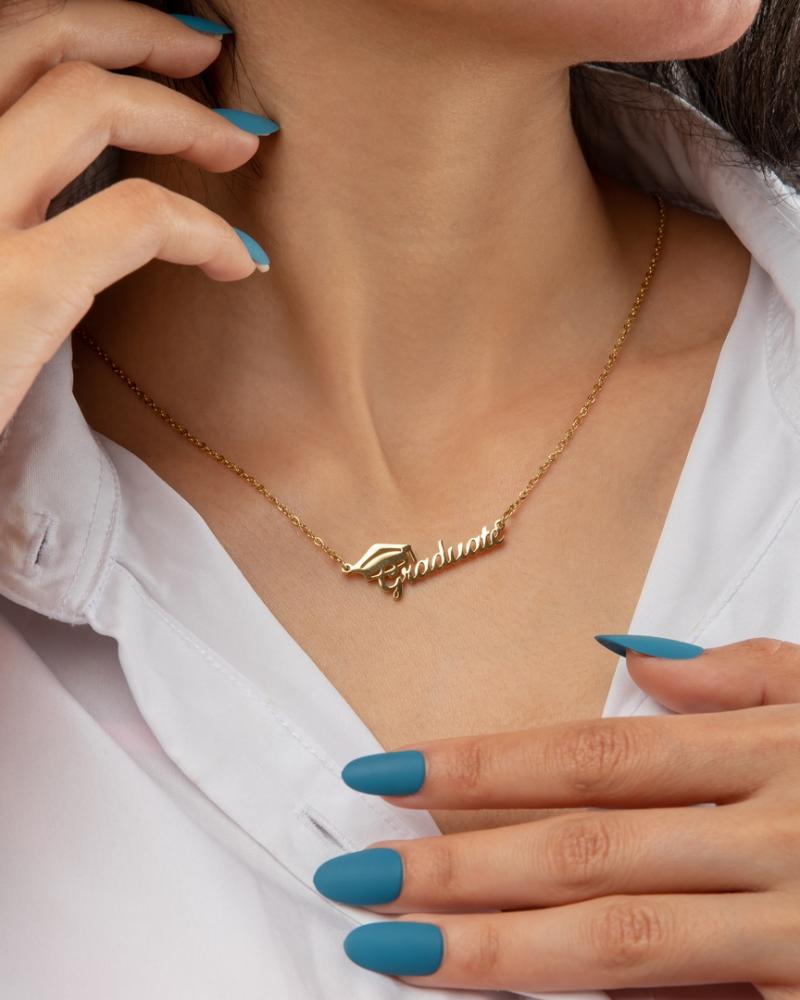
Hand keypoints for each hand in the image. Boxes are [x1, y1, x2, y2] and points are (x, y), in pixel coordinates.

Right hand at [0, 0, 273, 435]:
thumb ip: (0, 207)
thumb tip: (62, 187)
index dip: (75, 29)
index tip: (144, 49)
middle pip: (32, 34)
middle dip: (136, 28)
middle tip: (203, 48)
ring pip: (86, 100)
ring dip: (181, 112)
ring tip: (239, 146)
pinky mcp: (12, 289)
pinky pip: (136, 219)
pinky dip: (202, 230)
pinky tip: (237, 262)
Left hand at [317, 636, 799, 998]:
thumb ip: (741, 672)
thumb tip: (621, 645)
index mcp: (773, 750)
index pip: (592, 752)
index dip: (481, 765)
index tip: (381, 776)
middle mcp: (780, 834)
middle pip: (589, 850)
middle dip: (460, 866)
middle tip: (348, 879)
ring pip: (629, 941)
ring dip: (501, 950)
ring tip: (393, 953)